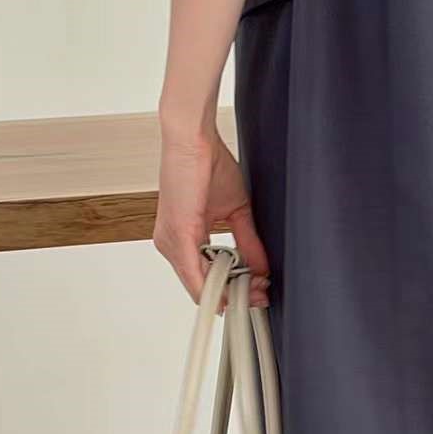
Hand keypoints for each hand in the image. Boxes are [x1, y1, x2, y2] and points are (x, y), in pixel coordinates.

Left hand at [154, 123, 270, 307]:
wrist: (194, 139)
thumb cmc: (207, 164)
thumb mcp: (235, 212)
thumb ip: (247, 242)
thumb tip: (262, 268)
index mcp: (182, 239)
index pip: (205, 277)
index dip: (232, 288)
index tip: (257, 290)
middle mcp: (171, 244)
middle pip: (203, 287)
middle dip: (235, 294)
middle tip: (261, 294)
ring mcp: (171, 243)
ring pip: (200, 286)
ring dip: (231, 292)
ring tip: (256, 290)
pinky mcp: (178, 237)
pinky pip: (195, 275)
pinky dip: (217, 287)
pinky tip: (237, 290)